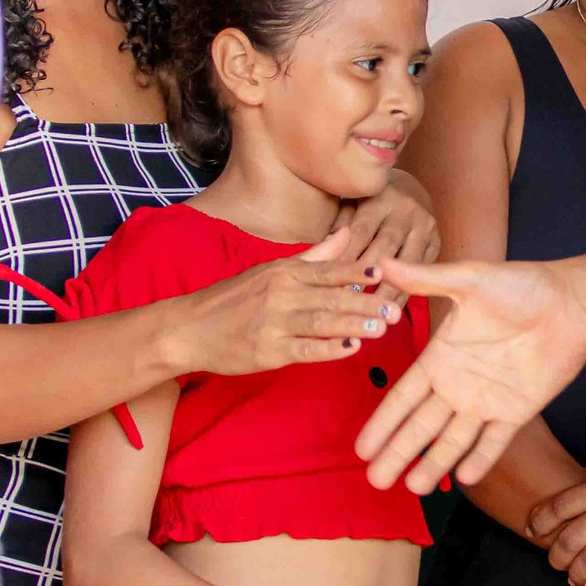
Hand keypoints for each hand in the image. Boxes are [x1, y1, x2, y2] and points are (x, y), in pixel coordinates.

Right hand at [170, 230, 394, 374]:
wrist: (190, 328)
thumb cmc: (236, 298)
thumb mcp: (272, 270)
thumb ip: (314, 256)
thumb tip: (346, 233)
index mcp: (285, 272)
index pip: (328, 269)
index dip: (357, 271)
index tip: (383, 272)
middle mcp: (281, 294)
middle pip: (331, 296)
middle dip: (365, 303)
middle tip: (395, 309)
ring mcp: (273, 323)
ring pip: (321, 322)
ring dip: (352, 324)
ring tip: (379, 327)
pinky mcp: (267, 351)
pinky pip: (303, 349)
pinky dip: (328, 349)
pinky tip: (350, 349)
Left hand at [331, 174, 441, 315]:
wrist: (409, 192)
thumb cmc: (369, 203)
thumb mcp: (351, 205)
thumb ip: (339, 228)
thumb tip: (323, 257)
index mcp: (380, 198)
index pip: (360, 232)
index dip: (346, 259)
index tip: (330, 284)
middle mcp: (406, 210)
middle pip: (385, 247)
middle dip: (367, 278)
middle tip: (349, 304)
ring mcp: (425, 226)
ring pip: (407, 262)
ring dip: (389, 289)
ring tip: (372, 315)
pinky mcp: (436, 242)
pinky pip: (421, 271)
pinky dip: (406, 291)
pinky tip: (391, 309)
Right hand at [357, 258, 585, 492]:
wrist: (572, 302)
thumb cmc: (523, 285)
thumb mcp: (470, 279)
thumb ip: (427, 280)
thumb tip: (383, 262)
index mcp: (442, 356)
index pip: (404, 397)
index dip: (383, 422)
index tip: (360, 447)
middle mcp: (459, 384)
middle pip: (422, 426)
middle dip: (398, 452)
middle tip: (374, 480)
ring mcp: (488, 400)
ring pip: (454, 440)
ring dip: (434, 463)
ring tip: (413, 488)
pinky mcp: (518, 410)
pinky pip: (495, 441)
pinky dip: (482, 458)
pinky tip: (465, 478)